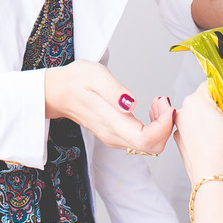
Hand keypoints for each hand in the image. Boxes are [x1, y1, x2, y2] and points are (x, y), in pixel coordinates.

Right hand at [44, 60, 175, 154]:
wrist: (57, 92)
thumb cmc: (75, 81)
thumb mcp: (94, 75)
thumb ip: (114, 90)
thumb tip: (132, 103)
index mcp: (111, 122)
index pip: (146, 140)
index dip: (163, 126)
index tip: (165, 104)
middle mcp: (114, 135)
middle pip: (151, 147)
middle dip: (165, 125)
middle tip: (162, 101)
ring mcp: (114, 138)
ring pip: (148, 145)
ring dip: (160, 125)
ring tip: (156, 102)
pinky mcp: (116, 135)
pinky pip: (142, 140)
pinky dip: (153, 126)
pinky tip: (149, 108)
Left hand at [174, 77, 222, 181]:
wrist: (212, 178)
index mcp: (195, 100)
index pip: (211, 84)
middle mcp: (183, 111)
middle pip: (205, 100)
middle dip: (219, 107)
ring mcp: (179, 127)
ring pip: (200, 115)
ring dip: (211, 121)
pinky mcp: (181, 142)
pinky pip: (195, 130)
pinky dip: (204, 133)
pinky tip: (215, 144)